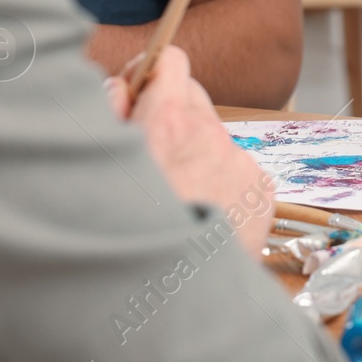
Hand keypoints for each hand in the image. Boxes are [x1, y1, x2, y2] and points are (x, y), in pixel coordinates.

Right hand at [105, 47, 274, 253]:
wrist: (175, 299)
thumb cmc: (124, 234)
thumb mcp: (100, 164)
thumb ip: (111, 112)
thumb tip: (123, 85)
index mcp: (168, 122)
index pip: (172, 62)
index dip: (152, 73)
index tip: (140, 91)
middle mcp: (211, 136)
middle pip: (194, 99)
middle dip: (171, 115)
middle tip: (149, 152)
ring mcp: (241, 164)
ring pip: (213, 140)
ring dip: (194, 154)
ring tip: (172, 196)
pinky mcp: (262, 192)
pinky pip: (236, 171)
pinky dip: (219, 183)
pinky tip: (198, 214)